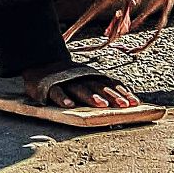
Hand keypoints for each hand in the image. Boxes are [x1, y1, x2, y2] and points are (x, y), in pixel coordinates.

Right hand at [24, 63, 141, 109]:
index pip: (110, 83)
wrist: (38, 66)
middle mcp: (80, 77)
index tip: (135, 103)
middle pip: (98, 86)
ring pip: (80, 89)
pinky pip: (57, 92)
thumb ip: (99, 91)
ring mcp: (65, 81)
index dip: (122, 92)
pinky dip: (63, 98)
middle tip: (123, 105)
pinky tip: (70, 106)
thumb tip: (123, 106)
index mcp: (90, 77)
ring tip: (102, 105)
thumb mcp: (84, 82)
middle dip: (112, 95)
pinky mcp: (48, 86)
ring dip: (91, 97)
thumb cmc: (66, 80)